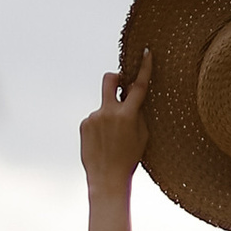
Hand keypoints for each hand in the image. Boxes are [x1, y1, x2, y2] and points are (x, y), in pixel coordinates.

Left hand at [81, 52, 151, 194]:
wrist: (107, 178)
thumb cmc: (129, 159)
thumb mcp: (143, 136)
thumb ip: (138, 114)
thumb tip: (132, 98)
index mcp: (127, 115)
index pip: (138, 85)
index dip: (144, 67)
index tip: (146, 52)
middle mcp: (108, 112)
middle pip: (109, 79)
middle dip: (116, 77)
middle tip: (121, 85)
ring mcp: (94, 117)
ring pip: (104, 105)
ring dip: (110, 114)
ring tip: (113, 137)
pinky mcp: (84, 124)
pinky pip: (95, 118)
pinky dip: (101, 125)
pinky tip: (103, 142)